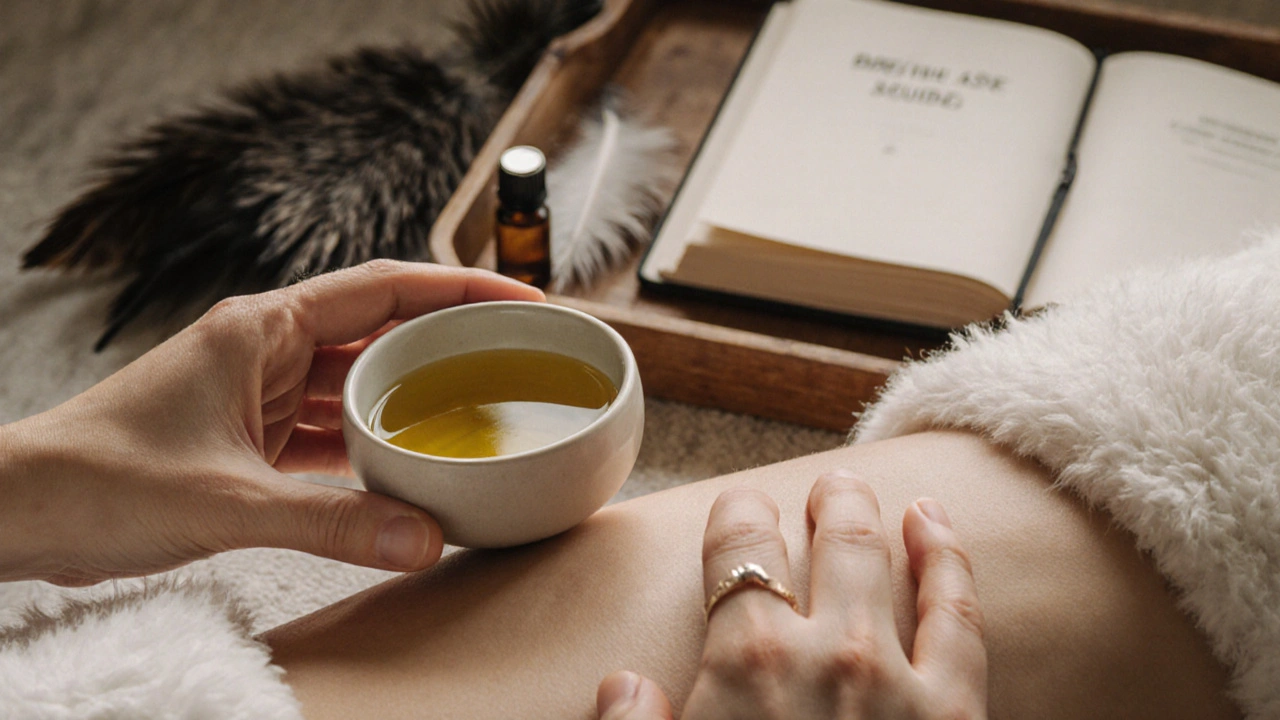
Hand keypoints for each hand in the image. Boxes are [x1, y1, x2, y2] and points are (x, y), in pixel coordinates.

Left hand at [0, 260, 543, 584]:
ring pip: (361, 384)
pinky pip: (334, 433)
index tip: (524, 303)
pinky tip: (414, 468)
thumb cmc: (99, 479)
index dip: (461, 291)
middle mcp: (268, 349)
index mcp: (264, 327)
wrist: (22, 511)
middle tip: (519, 363)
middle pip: (382, 331)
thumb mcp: (227, 501)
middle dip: (450, 344)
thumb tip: (426, 541)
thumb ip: (331, 522)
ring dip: (415, 399)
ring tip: (482, 414)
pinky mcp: (252, 439)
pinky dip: (374, 447)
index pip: (385, 288)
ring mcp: (261, 394)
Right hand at [596, 473, 987, 718]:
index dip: (737, 520)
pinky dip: (950, 560)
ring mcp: (896, 674)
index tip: (739, 508)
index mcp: (746, 662)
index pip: (739, 555)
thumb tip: (625, 684)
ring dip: (875, 515)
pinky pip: (959, 614)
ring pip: (887, 559)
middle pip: (825, 544)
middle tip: (824, 487)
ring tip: (865, 488)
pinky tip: (940, 529)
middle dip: (822, 505)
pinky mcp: (958, 710)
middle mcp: (825, 648)